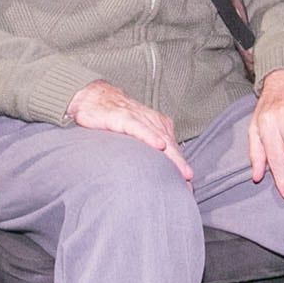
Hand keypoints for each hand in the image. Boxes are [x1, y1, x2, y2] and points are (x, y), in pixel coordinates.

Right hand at [68, 79, 193, 181]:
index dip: (181, 166)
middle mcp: (152, 121)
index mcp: (158, 125)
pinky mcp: (123, 117)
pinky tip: (159, 145)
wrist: (93, 97)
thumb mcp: (134, 133)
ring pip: (160, 138)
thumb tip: (155, 172)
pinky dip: (150, 136)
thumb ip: (146, 147)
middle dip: (181, 165)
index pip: (173, 148)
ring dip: (173, 157)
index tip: (188, 185)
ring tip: (183, 172)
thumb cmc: (113, 117)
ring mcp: (139, 118)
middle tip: (190, 183)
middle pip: (171, 146)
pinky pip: (139, 127)